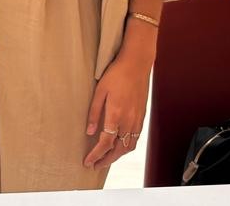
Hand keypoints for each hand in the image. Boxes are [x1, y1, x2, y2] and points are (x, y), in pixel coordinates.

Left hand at [83, 49, 151, 169]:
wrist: (137, 63)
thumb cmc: (117, 74)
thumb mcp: (100, 91)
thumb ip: (94, 112)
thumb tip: (89, 132)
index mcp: (116, 114)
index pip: (105, 142)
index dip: (96, 155)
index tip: (87, 162)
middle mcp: (129, 120)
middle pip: (118, 150)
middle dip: (106, 160)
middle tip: (95, 165)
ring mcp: (137, 119)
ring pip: (128, 146)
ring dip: (117, 156)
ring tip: (106, 159)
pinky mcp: (142, 116)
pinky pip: (135, 138)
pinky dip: (126, 147)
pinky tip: (119, 146)